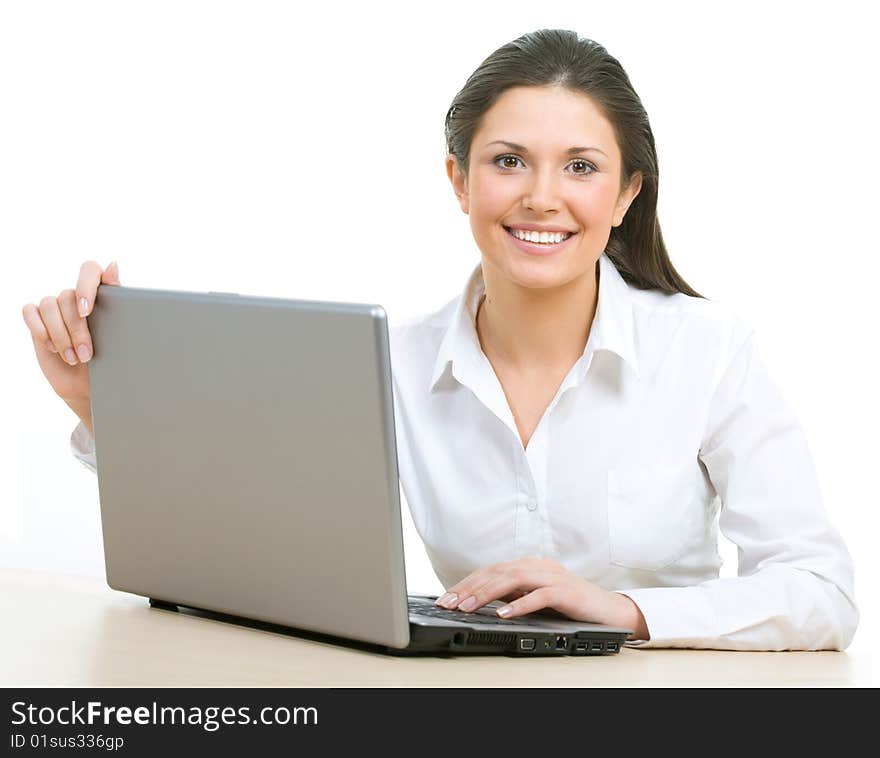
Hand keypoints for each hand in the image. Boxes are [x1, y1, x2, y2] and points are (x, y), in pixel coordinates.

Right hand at [21, 260, 120, 430]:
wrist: (88, 383)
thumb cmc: (109, 358)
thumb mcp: (120, 331)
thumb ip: (119, 298)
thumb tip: (113, 263)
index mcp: (99, 292)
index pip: (89, 270)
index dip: (86, 286)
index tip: (87, 311)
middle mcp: (74, 295)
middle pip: (68, 296)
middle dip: (77, 330)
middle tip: (87, 354)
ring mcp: (54, 305)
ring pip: (49, 305)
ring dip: (61, 335)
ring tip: (74, 357)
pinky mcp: (37, 317)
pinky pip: (30, 311)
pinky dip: (40, 330)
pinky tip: (53, 347)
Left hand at [434, 556, 648, 639]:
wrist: (609, 610)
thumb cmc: (570, 605)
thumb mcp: (534, 598)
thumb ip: (512, 595)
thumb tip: (479, 602)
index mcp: (529, 565)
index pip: (491, 570)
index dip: (467, 582)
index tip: (447, 598)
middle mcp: (538, 566)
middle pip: (498, 572)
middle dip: (470, 587)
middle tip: (449, 602)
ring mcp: (553, 577)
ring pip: (513, 579)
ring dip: (487, 593)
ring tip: (469, 606)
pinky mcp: (566, 591)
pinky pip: (539, 596)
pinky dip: (519, 604)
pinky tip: (503, 614)